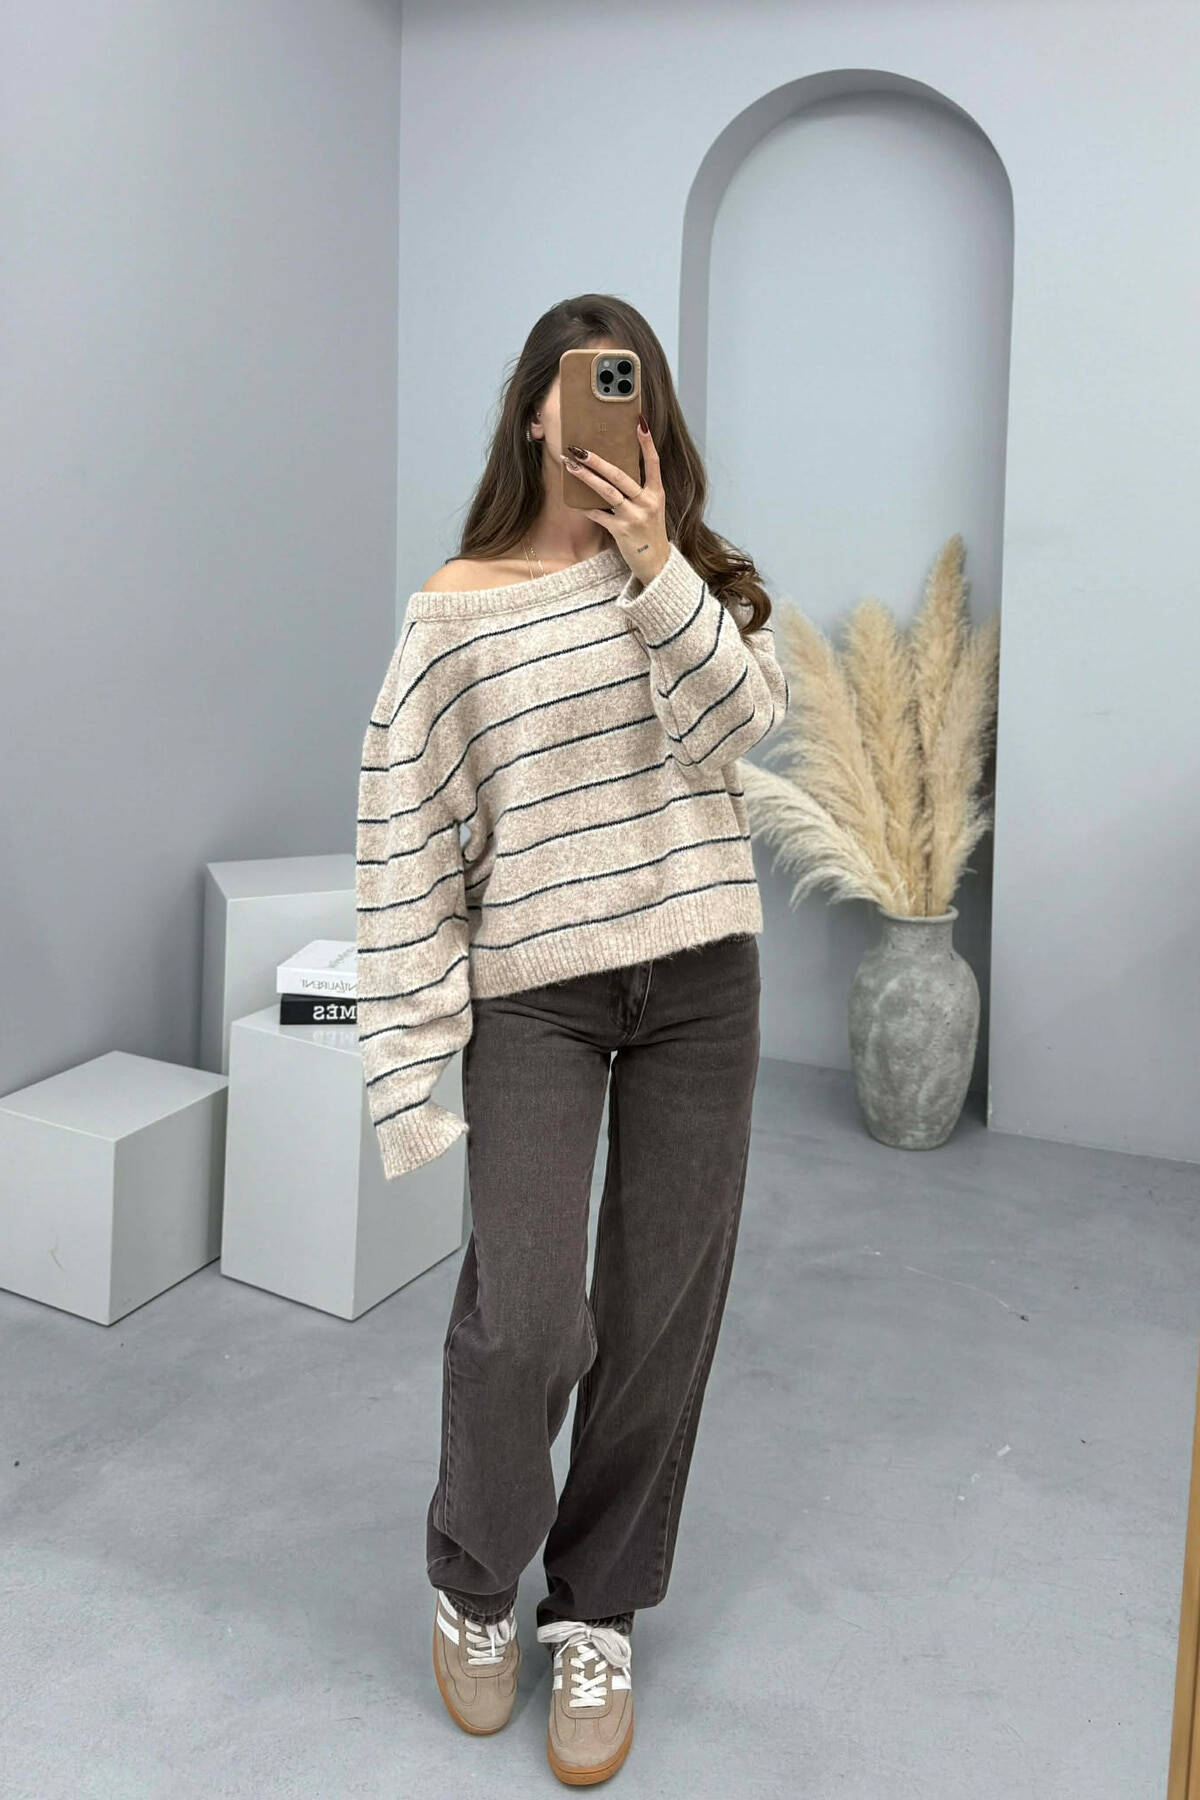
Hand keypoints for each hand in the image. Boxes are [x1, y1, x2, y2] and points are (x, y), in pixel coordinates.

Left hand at [561, 418, 670, 584]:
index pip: (653, 462)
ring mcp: (634, 517)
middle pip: (621, 475)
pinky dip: (585, 507)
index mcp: (656, 493)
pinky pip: (599, 515)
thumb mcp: (651, 508)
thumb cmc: (649, 532)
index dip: (647, 442)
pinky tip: (572, 499)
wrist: (656, 563)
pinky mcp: (621, 531)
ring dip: (587, 478)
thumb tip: (614, 470)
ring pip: (608, 492)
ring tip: (570, 465)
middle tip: (579, 448)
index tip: (639, 421)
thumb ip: (638, 490)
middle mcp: (647, 502)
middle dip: (598, 460)